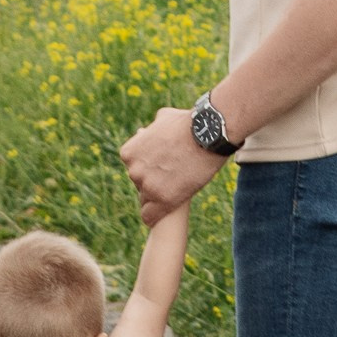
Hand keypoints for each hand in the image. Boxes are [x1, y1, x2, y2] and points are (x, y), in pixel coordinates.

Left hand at [119, 107, 223, 227]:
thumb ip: (151, 129)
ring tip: (178, 188)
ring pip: (147, 201)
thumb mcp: (161, 119)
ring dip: (159, 197)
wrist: (207, 134)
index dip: (150, 169)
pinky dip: (155, 216)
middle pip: (141, 185)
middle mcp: (134, 171)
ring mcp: (148, 186)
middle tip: (174, 177)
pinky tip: (166, 210)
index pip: (134, 169)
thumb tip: (147, 131)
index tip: (165, 167)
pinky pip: (149, 217)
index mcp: (129, 153)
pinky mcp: (164, 200)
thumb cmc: (188, 124)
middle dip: (155, 182)